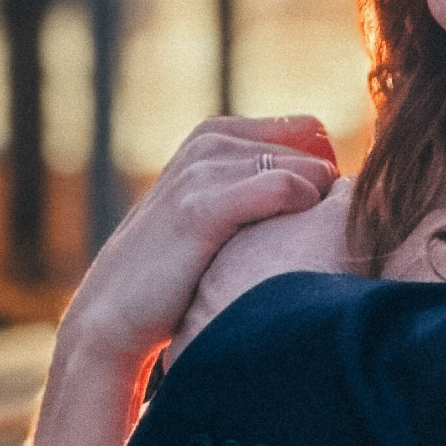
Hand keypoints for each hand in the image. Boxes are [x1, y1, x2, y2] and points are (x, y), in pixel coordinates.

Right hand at [57, 117, 335, 374]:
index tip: (319, 222)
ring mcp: (202, 170)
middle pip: (314, 153)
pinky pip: (283, 189)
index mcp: (215, 135)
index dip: (326, 175)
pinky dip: (299, 215)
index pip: (310, 131)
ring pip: (306, 171)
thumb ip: (256, 182)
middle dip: (325, 197)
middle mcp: (209, 143)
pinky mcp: (200, 207)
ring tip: (297, 256)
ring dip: (315, 214)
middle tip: (311, 246)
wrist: (114, 314)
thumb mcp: (215, 208)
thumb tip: (331, 181)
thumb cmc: (178, 271)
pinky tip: (286, 251)